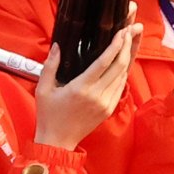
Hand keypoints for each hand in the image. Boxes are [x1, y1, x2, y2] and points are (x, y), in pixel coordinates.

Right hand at [40, 25, 139, 149]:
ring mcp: (105, 104)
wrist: (57, 142)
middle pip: (119, 67)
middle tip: (130, 31)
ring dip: (128, 57)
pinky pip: (121, 87)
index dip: (116, 45)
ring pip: (123, 76)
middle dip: (126, 46)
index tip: (122, 31)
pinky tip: (124, 62)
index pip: (104, 62)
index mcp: (81, 88)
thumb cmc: (48, 115)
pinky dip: (124, 73)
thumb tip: (57, 45)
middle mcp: (97, 95)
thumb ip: (50, 65)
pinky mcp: (109, 110)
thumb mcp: (43, 89)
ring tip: (130, 41)